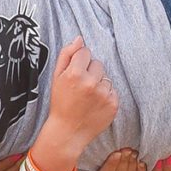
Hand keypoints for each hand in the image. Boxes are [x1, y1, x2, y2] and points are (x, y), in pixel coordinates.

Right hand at [34, 38, 118, 165]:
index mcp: (75, 73)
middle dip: (90, 72)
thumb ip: (67, 55)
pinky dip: (106, 95)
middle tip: (81, 88)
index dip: (79, 63)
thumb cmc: (60, 103)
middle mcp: (91, 82)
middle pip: (98, 64)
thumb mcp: (56, 77)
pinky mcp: (113, 104)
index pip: (85, 52)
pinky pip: (112, 90)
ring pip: (106, 77)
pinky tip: (95, 104)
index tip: (75, 74)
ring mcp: (104, 94)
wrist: (68, 132)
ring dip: (99, 84)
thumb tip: (79, 39)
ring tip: (88, 97)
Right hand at [81, 149, 147, 170]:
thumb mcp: (83, 156)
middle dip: (124, 162)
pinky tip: (140, 162)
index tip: (117, 153)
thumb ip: (83, 152)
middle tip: (127, 150)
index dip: (112, 165)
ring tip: (133, 152)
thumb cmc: (90, 157)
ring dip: (132, 165)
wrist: (98, 162)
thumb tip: (81, 142)